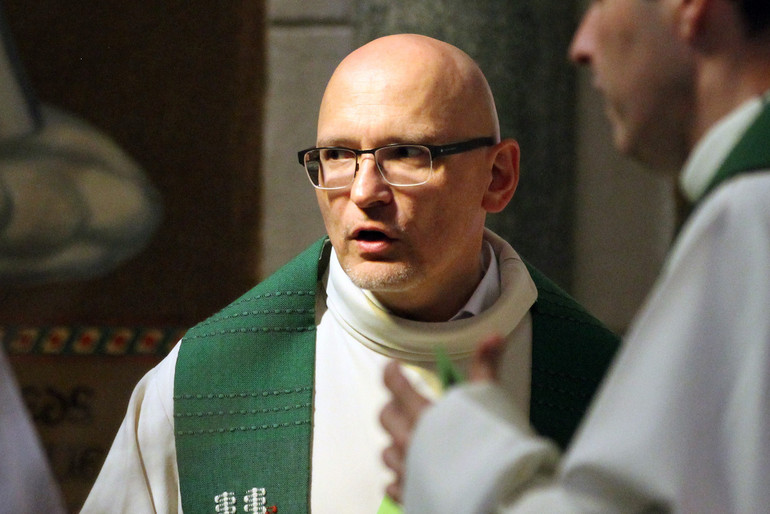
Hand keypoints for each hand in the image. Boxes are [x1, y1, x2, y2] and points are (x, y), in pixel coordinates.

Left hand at [379, 334, 505, 503]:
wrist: (499, 496)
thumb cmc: (495, 448)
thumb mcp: (491, 400)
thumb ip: (485, 367)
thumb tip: (492, 336)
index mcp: (425, 415)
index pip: (394, 385)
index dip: (391, 372)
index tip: (394, 367)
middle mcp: (410, 443)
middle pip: (385, 418)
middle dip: (393, 408)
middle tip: (405, 404)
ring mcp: (407, 472)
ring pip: (386, 452)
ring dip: (397, 444)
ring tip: (413, 441)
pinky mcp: (410, 496)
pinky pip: (392, 485)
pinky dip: (399, 478)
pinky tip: (412, 474)